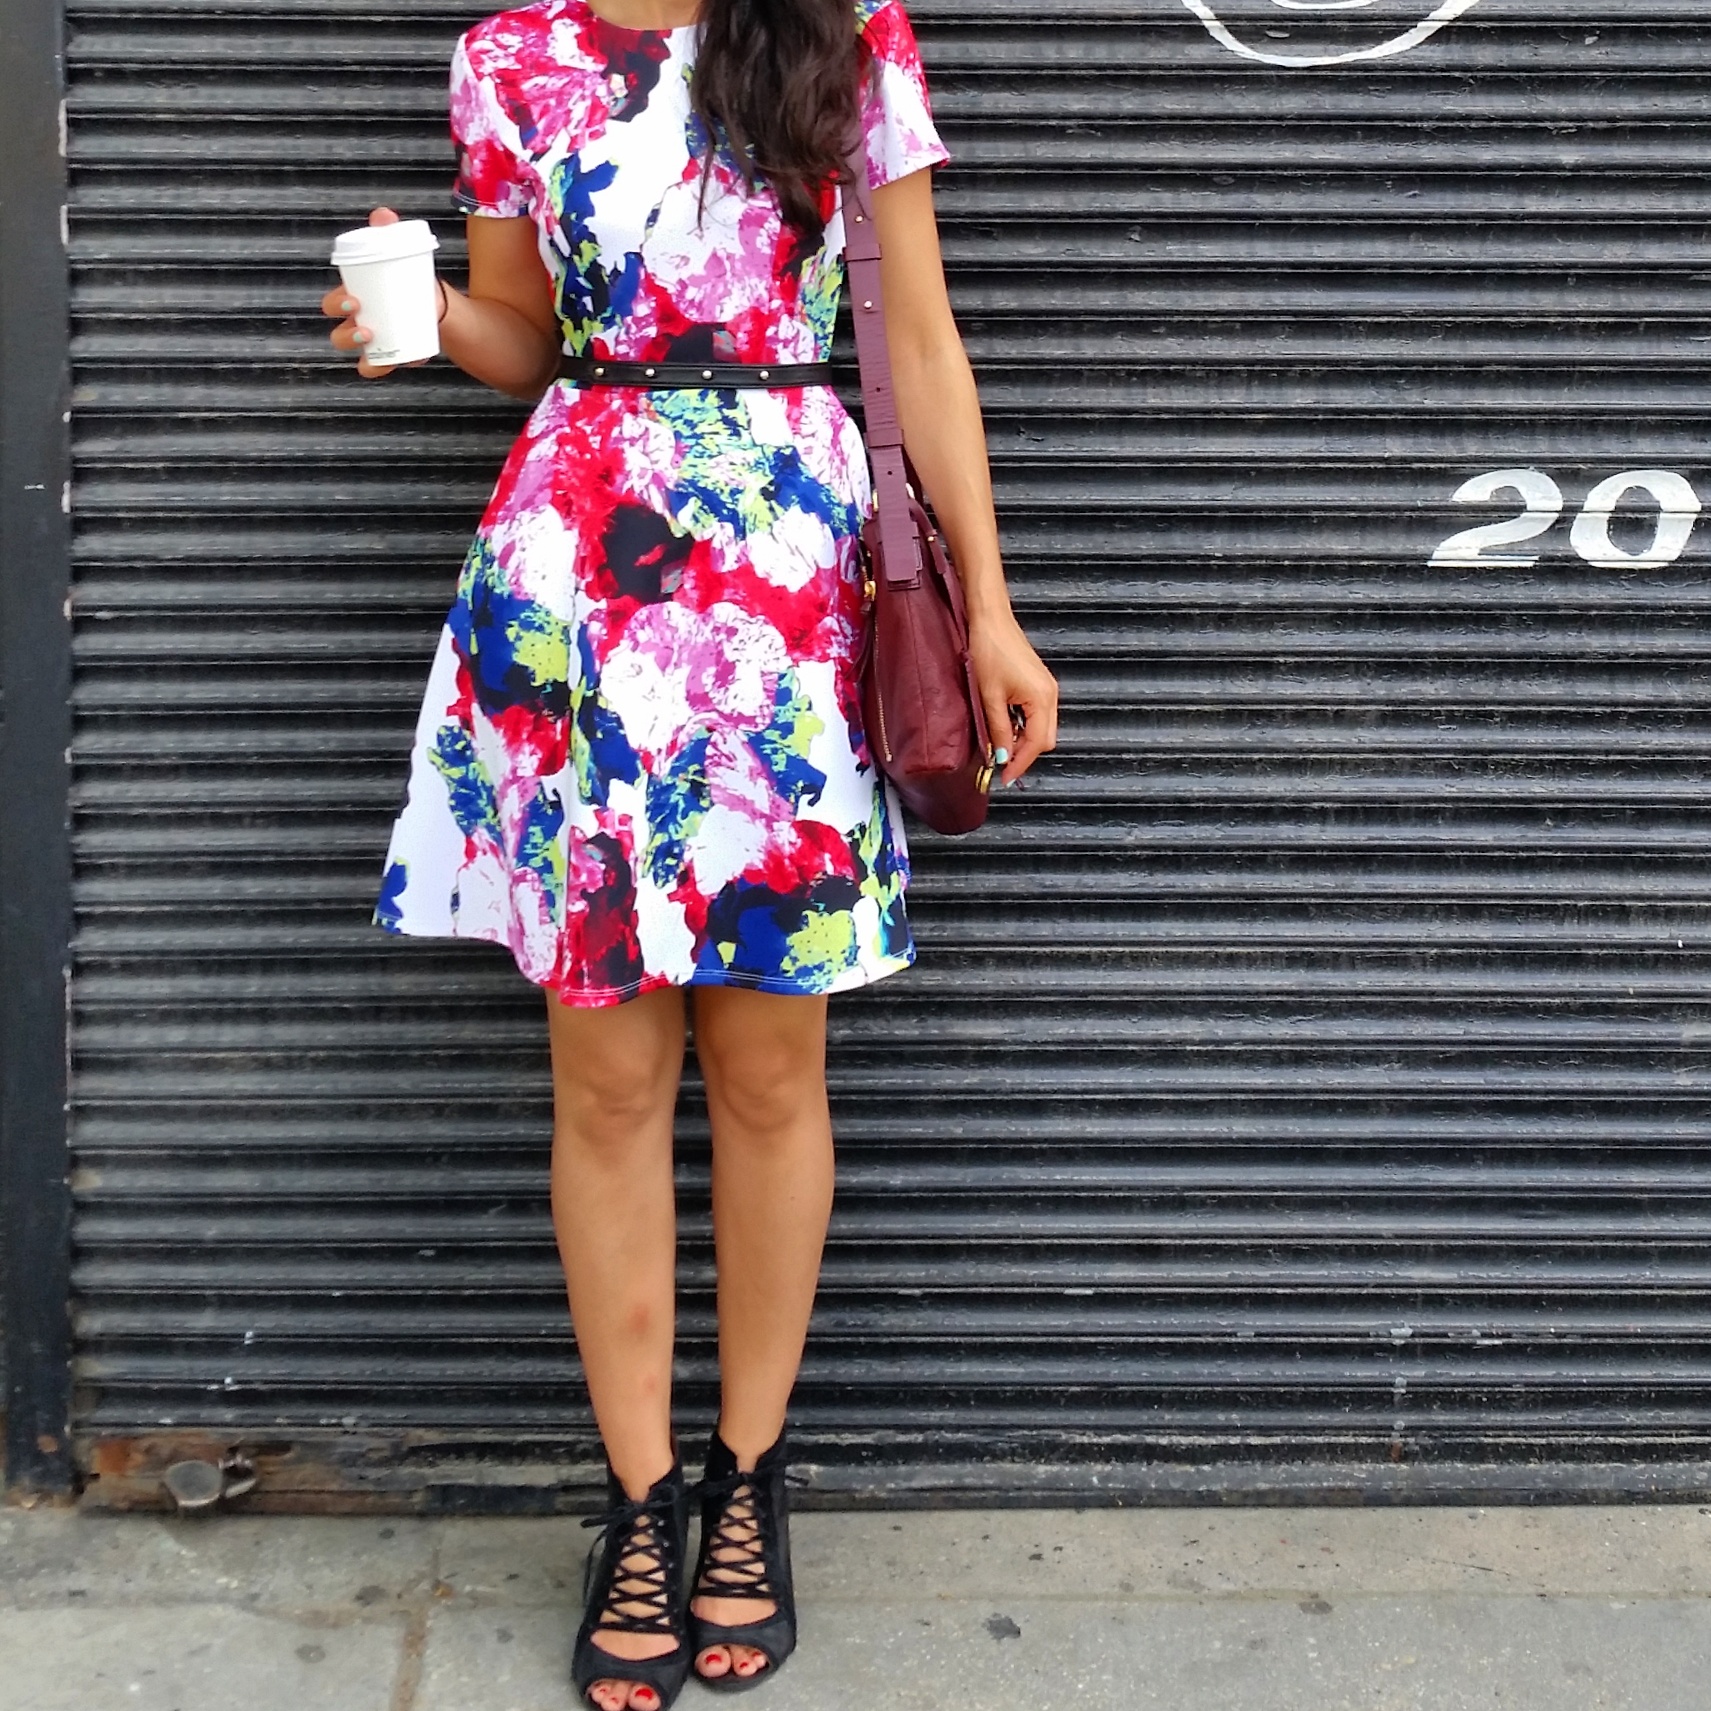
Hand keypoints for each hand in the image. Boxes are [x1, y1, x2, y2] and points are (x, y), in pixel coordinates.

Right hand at [321, 206, 438, 378]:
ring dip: (360, 352)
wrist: (436, 304)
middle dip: (345, 332)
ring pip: (355, 356)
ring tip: (375, 339)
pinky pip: (376, 368)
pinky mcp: (389, 358)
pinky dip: (385, 366)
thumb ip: (389, 235)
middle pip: (338, 334)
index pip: (331, 305)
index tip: (353, 301)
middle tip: (365, 323)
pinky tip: (402, 360)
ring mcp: (372, 346)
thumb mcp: (399, 257)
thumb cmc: (408, 279)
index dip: (335, 305)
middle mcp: (356, 326)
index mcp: (351, 301)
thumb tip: (383, 214)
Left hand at [968, 610, 1057, 787]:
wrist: (991, 620)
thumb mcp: (989, 696)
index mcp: (1042, 699)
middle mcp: (1051, 695)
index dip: (1020, 764)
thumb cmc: (990, 651)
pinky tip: (1005, 727)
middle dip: (1024, 755)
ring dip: (1023, 741)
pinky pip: (1038, 715)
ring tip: (999, 746)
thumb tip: (1002, 756)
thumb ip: (998, 730)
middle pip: (1044, 739)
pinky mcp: (1040, 684)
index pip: (1036, 744)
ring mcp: (1047, 689)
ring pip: (1042, 728)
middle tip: (1000, 764)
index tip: (1005, 778)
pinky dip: (1024, 727)